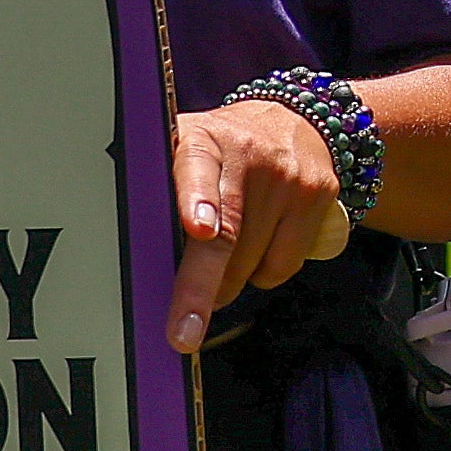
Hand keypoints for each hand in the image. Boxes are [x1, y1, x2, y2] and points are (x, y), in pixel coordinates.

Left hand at [167, 101, 352, 350]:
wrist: (296, 119)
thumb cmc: (224, 148)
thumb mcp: (185, 148)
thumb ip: (162, 190)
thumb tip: (132, 259)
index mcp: (202, 141)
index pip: (197, 169)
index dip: (198, 201)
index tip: (199, 228)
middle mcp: (248, 155)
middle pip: (226, 238)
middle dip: (200, 291)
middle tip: (182, 332)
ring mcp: (287, 177)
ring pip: (251, 263)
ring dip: (229, 279)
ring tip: (225, 253)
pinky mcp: (317, 196)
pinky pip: (282, 265)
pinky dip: (262, 272)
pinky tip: (258, 246)